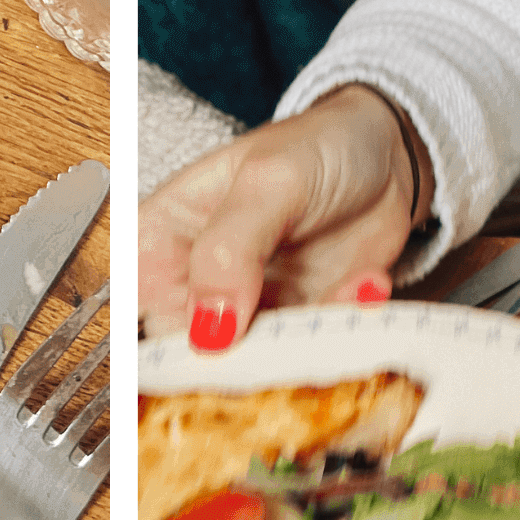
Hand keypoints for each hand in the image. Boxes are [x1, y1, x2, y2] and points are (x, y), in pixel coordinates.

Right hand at [141, 87, 423, 348]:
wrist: (389, 157)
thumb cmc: (317, 147)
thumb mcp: (270, 180)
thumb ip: (230, 249)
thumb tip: (206, 331)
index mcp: (160, 242)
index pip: (130, 312)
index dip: (147, 355)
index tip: (190, 372)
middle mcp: (195, 287)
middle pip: (188, 360)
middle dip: (241, 363)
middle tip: (290, 328)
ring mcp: (247, 313)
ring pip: (253, 371)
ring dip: (303, 347)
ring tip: (345, 292)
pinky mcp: (295, 329)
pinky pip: (310, 359)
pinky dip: (342, 331)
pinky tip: (364, 283)